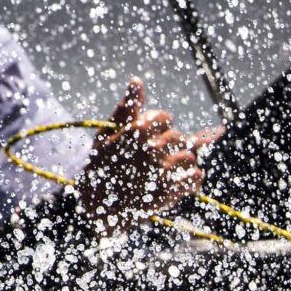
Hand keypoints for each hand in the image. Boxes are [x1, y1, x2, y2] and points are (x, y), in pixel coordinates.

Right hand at [75, 78, 222, 236]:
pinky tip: (180, 181)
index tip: (148, 137)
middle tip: (154, 157)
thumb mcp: (106, 135)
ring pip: (189, 156)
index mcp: (136, 131)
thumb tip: (138, 81)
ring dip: (181, 162)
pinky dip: (192, 179)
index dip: (158, 126)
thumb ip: (126, 108)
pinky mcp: (169, 193)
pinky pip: (195, 177)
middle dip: (168, 145)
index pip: (164, 117)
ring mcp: (162, 171)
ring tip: (166, 170)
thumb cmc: (100, 167)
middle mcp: (151, 149)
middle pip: (178, 136)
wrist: (95, 209)